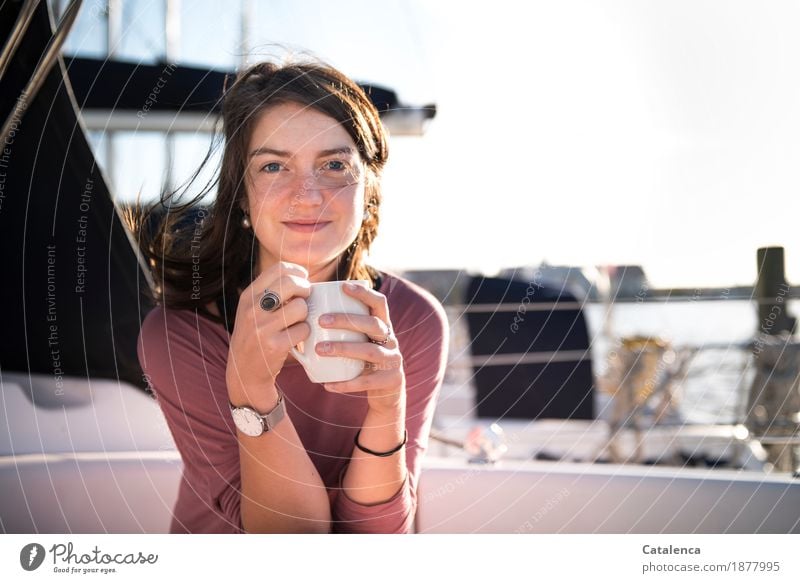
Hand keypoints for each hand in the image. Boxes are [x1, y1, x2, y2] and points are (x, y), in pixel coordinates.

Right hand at [226, 262, 310, 404]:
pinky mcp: (274, 345)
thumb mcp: (253, 309)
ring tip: (297, 323)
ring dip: (306, 315)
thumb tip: (302, 276)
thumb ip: (271, 292)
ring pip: (301, 307)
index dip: (298, 273)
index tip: (303, 281)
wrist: (244, 371)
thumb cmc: (255, 335)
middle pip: (291, 283)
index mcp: (248, 295)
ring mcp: (262, 328)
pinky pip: (303, 330)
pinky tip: (295, 338)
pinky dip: (305, 334)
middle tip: (306, 300)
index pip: (279, 268)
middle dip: (306, 290)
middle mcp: (252, 309)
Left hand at [315, 282, 405, 415]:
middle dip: (346, 320)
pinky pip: (366, 380)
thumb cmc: (364, 362)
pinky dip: (346, 383)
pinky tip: (328, 384)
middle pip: (372, 324)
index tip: (343, 287)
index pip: (379, 303)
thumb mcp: (360, 343)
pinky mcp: (390, 380)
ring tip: (319, 350)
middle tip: (321, 320)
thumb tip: (302, 320)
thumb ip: (343, 331)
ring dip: (343, 348)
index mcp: (383, 326)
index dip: (364, 293)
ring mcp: (392, 360)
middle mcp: (391, 340)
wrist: (387, 393)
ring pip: (369, 351)